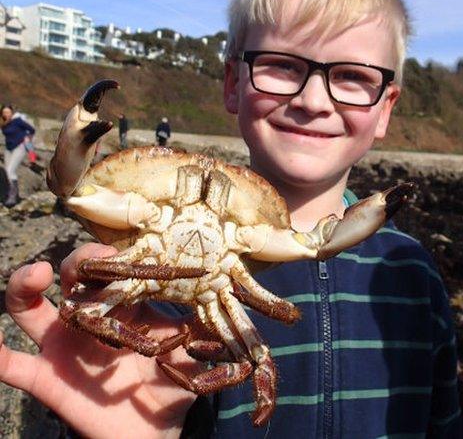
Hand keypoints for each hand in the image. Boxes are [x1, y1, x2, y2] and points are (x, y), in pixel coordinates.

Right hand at [0, 243, 198, 437]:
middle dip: (77, 261)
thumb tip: (231, 305)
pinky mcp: (47, 378)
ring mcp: (62, 345)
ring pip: (30, 308)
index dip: (116, 257)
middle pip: (69, 277)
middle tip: (92, 259)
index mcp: (123, 305)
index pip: (114, 270)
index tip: (127, 251)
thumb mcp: (195, 353)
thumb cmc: (174, 383)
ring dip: (24, 287)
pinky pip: (13, 366)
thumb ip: (208, 330)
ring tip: (32, 276)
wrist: (155, 429)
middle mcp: (87, 317)